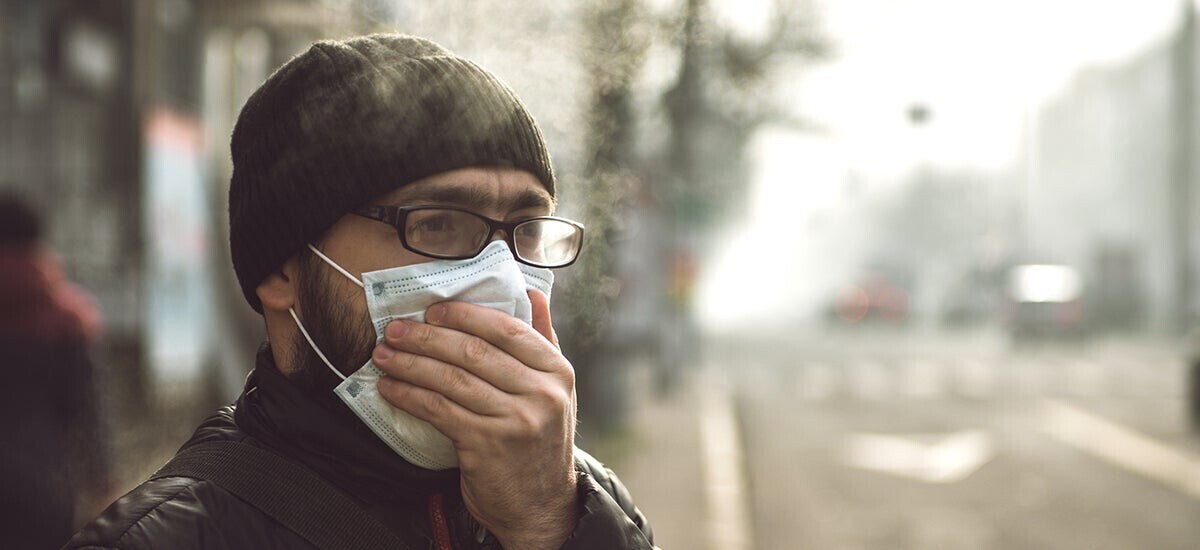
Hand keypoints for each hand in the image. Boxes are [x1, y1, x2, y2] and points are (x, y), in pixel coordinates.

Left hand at [373, 290, 577, 548]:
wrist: (541, 506)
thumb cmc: (540, 441)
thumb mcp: (555, 391)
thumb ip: (544, 341)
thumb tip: (534, 293)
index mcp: (558, 371)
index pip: (507, 330)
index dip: (466, 316)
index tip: (433, 310)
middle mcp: (541, 393)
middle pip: (474, 352)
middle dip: (427, 337)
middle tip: (395, 329)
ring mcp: (515, 420)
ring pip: (452, 379)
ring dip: (410, 364)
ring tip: (384, 355)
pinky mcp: (486, 446)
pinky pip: (439, 410)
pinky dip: (410, 396)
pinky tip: (390, 388)